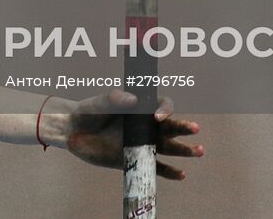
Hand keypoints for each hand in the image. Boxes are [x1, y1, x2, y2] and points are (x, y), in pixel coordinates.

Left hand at [64, 89, 202, 180]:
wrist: (73, 133)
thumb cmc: (87, 112)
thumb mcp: (97, 103)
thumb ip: (113, 98)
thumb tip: (133, 99)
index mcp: (139, 107)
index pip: (160, 105)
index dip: (164, 109)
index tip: (157, 117)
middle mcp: (144, 125)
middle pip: (170, 126)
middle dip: (183, 127)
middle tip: (195, 129)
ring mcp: (142, 143)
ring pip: (168, 147)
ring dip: (184, 149)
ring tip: (199, 151)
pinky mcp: (136, 160)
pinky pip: (156, 167)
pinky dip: (169, 172)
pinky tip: (181, 174)